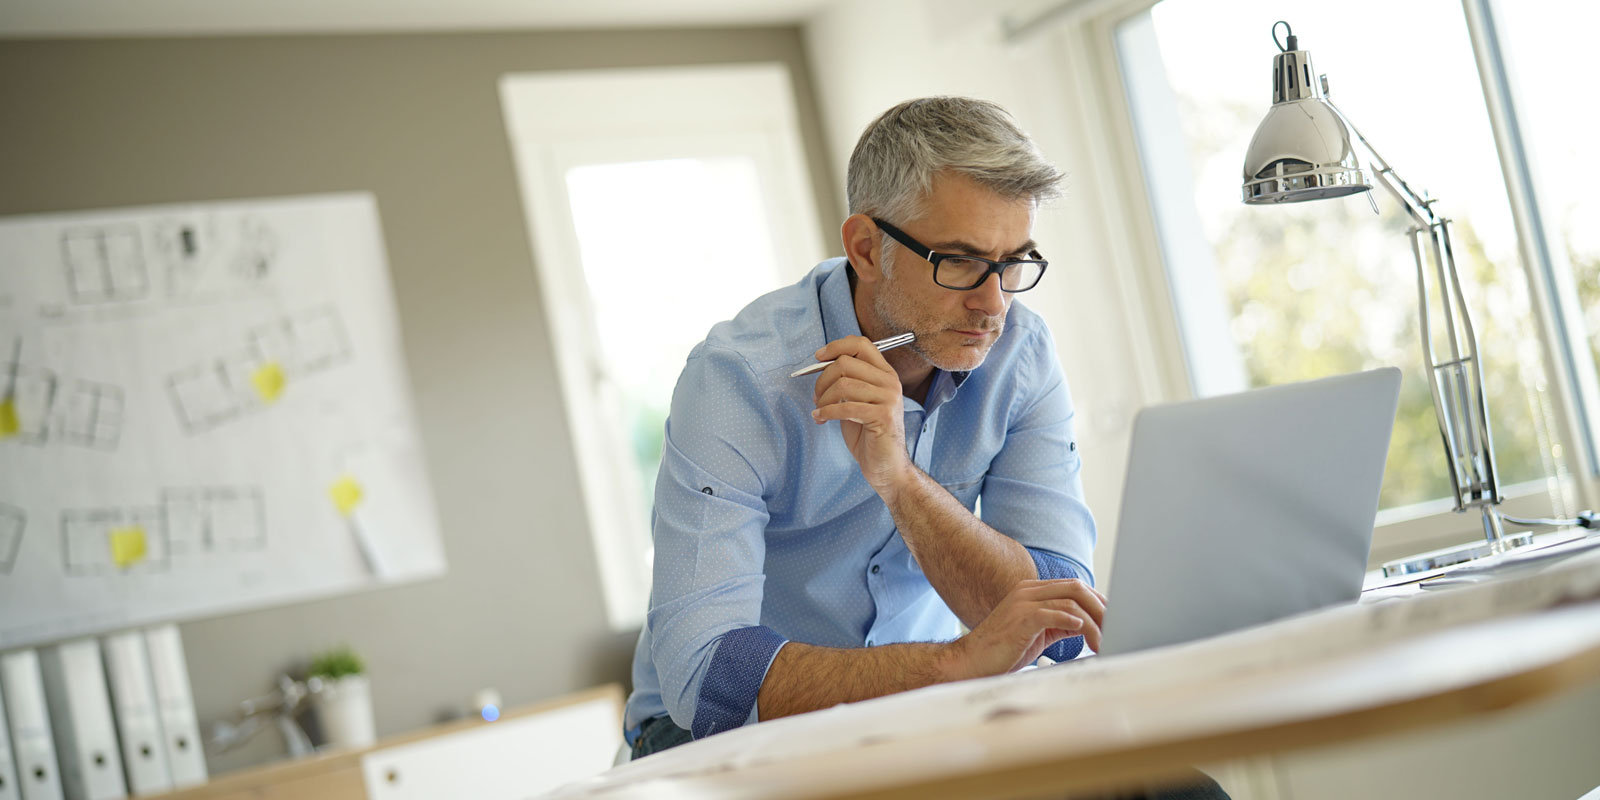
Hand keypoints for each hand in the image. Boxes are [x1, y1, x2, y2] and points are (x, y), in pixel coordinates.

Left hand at [810, 335, 911, 494]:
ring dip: (823, 399)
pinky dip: (826, 412)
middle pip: (846, 363)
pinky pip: (845, 407)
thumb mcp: (857, 401)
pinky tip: (821, 419)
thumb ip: (847, 381)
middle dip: (822, 380)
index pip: (861, 344)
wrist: (887, 467)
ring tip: (820, 411)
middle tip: (817, 397)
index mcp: (885, 374)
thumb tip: (821, 365)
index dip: (836, 347)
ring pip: (843, 384)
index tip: (818, 358)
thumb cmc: (869, 435)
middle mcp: (890, 382)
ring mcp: (889, 398)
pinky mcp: (883, 416)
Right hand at [943, 579, 1107, 679]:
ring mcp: (1023, 603)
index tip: (1114, 619)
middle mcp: (1028, 591)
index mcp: (1032, 591)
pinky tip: (1084, 632)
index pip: (1074, 587)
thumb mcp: (1037, 632)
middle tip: (1116, 628)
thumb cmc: (1002, 651)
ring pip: (1070, 602)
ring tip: (1102, 641)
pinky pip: (1053, 613)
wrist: (971, 662)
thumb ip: (1059, 624)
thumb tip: (1087, 625)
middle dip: (1101, 608)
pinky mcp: (1020, 619)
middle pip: (1076, 588)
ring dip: (1093, 622)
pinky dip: (1073, 621)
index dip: (1098, 602)